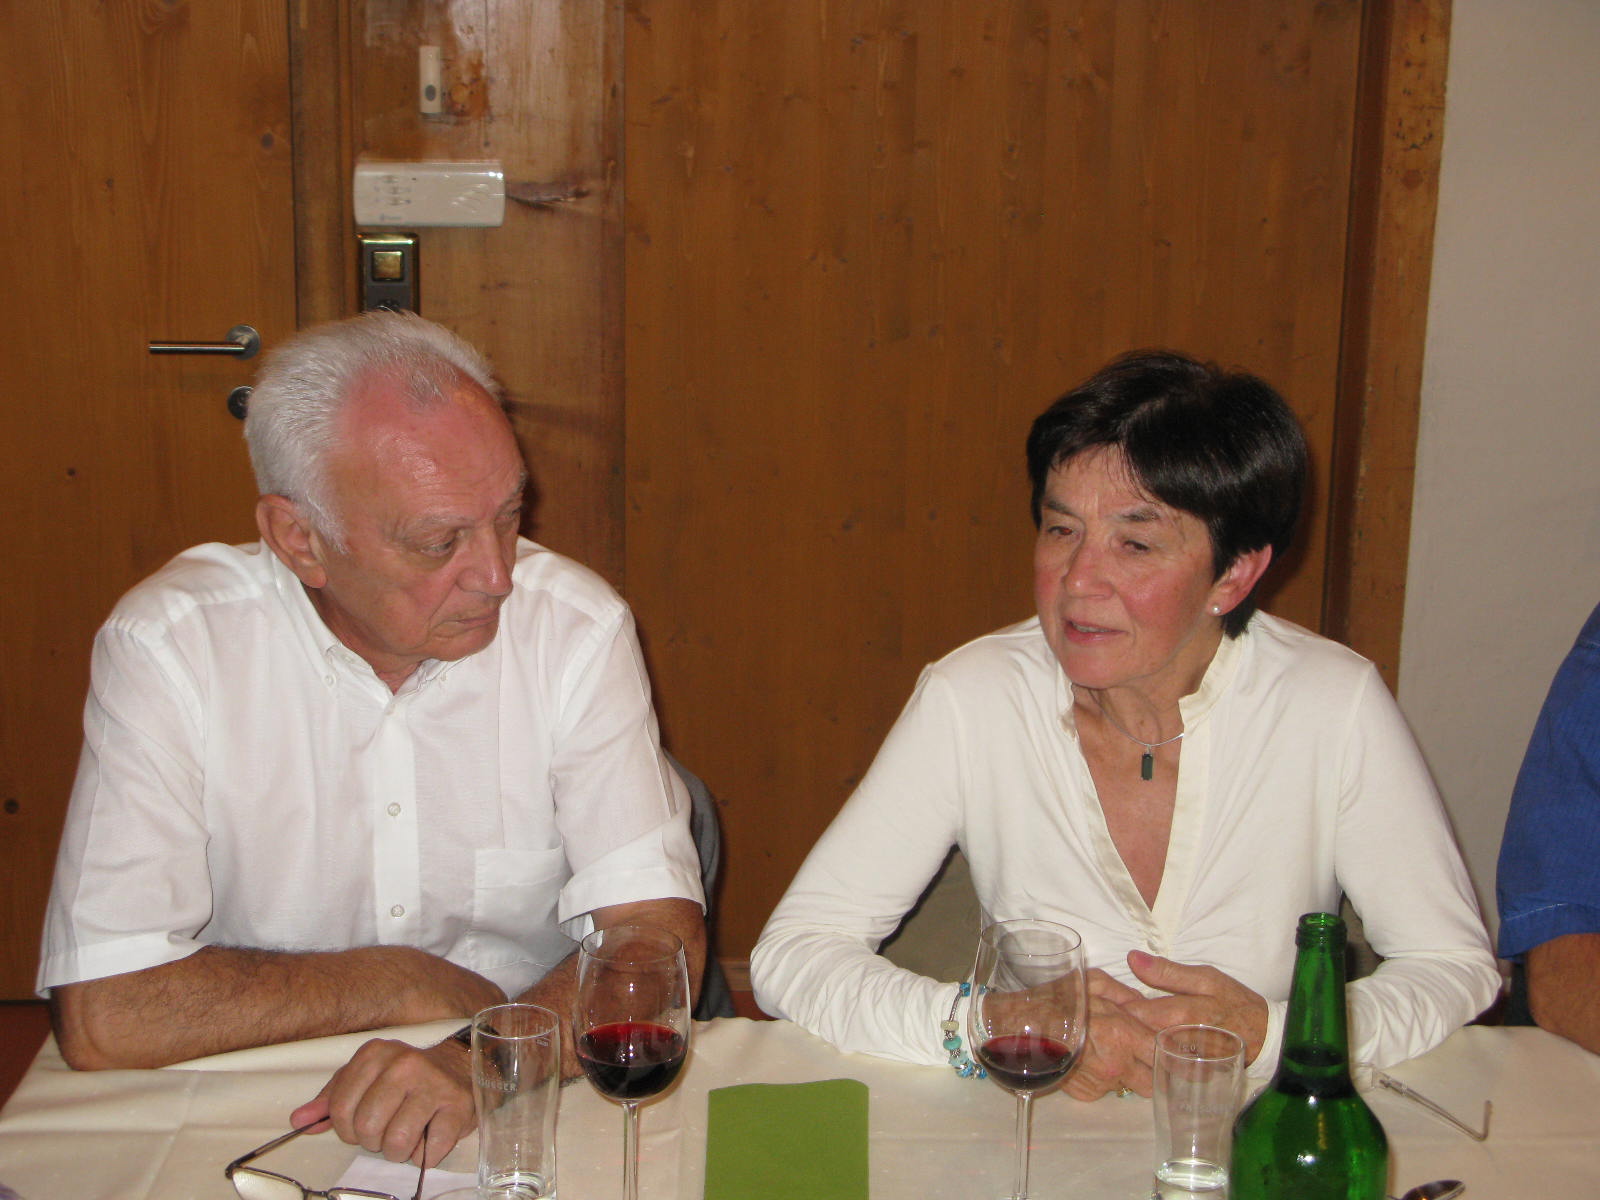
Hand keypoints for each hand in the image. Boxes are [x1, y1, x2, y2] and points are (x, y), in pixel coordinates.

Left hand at [291, 1037, 473, 1166]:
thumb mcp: (364, 1078)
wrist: (459, 1065)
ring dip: (398, 1151)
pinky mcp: (457, 1107)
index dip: (347, 1129)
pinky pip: (428, 1152)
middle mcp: (403, 1065)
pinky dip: (424, 1156)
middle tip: (386, 1131)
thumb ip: (331, 1099)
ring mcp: (433, 1084)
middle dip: (373, 1141)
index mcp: (374, 1054)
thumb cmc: (404, 1077)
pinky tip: (428, 1137)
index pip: (340, 1109)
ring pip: (396, 1143)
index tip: (362, 1124)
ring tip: (407, 1136)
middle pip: (366, 1128)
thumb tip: (299, 1121)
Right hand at [1062, 969, 1159, 1100]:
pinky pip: (1104, 1091)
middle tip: (1139, 1054)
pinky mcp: (1085, 1094)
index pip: (1163, 1055)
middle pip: (1153, 1082)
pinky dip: (1101, 1079)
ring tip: (1105, 1052)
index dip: (1167, 1052)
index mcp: (1124, 1034)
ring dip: (1123, 1074)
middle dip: (1149, 1070)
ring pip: (1127, 1086)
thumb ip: (1127, 994)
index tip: (1166, 1047)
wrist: (1020, 1025)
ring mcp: (1101, 1083)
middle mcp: (1117, 1064)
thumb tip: (1146, 1005)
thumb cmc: (1056, 999)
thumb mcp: (1095, 982)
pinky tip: (1088, 1061)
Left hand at [1120, 950, 1268, 1064]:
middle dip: (1120, 1023)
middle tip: (1110, 1011)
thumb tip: (1133, 958)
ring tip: (1122, 1026)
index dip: (1117, 1003)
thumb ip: (1168, 972)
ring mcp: (1182, 1063)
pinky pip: (1157, 1065)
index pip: (1135, 1011)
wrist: (1264, 1037)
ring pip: (1144, 1051)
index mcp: (1181, 1014)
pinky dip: (1145, 1054)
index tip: (1107, 997)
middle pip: (1136, 1035)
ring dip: (1131, 1039)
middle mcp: (1179, 1043)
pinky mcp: (1186, 1075)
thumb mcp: (1206, 978)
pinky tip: (1140, 1044)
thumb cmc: (1233, 1002)